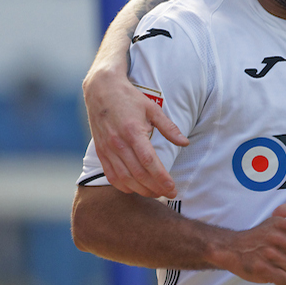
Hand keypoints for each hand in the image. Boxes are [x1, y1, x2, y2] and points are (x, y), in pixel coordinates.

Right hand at [83, 55, 188, 197]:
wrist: (101, 90)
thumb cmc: (129, 98)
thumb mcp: (152, 108)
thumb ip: (169, 128)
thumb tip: (185, 143)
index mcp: (132, 131)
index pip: (149, 161)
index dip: (161, 178)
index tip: (173, 188)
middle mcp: (118, 143)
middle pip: (138, 174)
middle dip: (155, 188)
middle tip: (169, 194)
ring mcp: (107, 149)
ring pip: (125, 178)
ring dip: (141, 190)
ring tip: (156, 193)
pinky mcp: (100, 152)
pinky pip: (111, 176)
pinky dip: (123, 186)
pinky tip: (135, 189)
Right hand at [209, 217, 285, 284]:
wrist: (232, 248)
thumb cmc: (261, 236)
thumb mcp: (281, 225)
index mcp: (284, 224)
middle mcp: (277, 237)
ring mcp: (269, 253)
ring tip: (280, 264)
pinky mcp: (262, 269)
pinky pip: (285, 280)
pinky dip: (281, 278)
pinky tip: (273, 272)